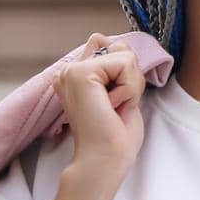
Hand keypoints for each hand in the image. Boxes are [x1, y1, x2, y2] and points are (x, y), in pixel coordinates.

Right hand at [48, 33, 153, 199]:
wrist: (105, 161)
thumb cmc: (115, 137)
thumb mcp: (120, 91)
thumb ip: (115, 65)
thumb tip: (105, 37)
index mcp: (75, 75)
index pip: (111, 47)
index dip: (126, 74)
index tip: (114, 104)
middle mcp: (68, 70)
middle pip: (121, 48)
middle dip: (131, 78)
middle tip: (117, 107)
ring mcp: (71, 71)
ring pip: (125, 54)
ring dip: (131, 85)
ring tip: (115, 108)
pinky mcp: (80, 74)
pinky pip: (125, 63)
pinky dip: (129, 88)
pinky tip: (113, 107)